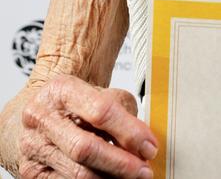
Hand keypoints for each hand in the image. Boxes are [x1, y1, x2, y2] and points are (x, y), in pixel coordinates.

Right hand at [18, 74, 157, 177]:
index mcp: (62, 90)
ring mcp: (33, 147)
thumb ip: (123, 114)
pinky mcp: (31, 172)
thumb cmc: (75, 103)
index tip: (149, 147)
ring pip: (76, 173)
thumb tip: (144, 144)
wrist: (42, 110)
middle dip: (120, 163)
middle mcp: (41, 118)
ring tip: (131, 176)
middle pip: (85, 148)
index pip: (100, 111)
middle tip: (144, 170)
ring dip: (109, 178)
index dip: (129, 132)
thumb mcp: (101, 94)